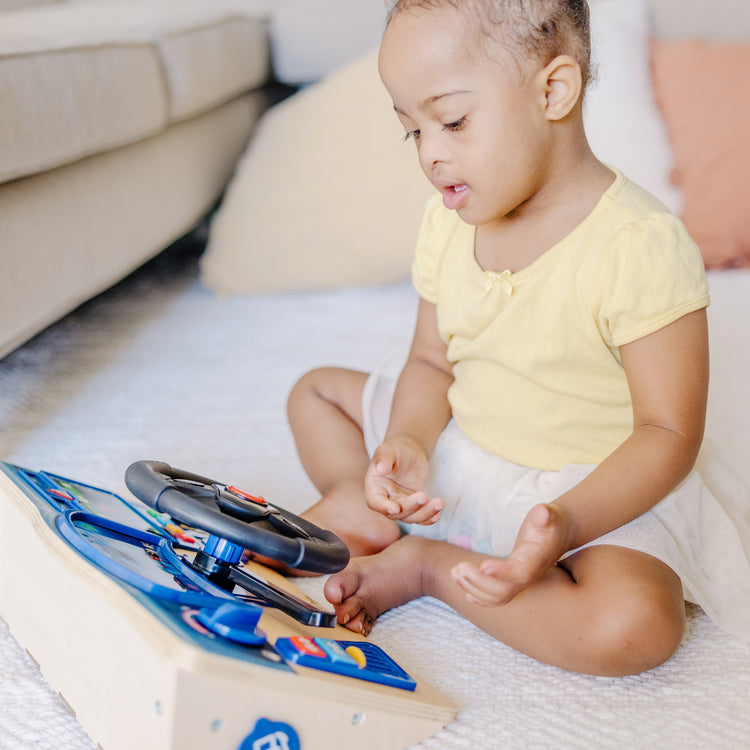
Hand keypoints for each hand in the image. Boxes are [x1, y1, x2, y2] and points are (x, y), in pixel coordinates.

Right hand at [364, 435, 444, 523]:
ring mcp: (399, 505)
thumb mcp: (387, 450)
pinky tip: (438, 515)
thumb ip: (383, 458)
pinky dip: (429, 518)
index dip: (385, 507)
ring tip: (439, 503)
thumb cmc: (394, 450)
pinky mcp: (413, 506)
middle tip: (424, 496)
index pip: (375, 502)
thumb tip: (381, 468)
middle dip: (411, 507)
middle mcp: (385, 500)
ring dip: (425, 513)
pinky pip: (420, 516)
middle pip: (396, 513)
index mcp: (374, 488)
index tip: (397, 508)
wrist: (408, 453)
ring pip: (410, 517)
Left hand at [450, 503, 572, 605]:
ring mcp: (519, 582)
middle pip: (503, 591)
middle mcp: (527, 576)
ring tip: (455, 572)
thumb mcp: (550, 514)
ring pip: (496, 597)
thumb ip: (545, 515)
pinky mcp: (511, 582)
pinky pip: (496, 597)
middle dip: (478, 582)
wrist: (558, 533)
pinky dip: (478, 596)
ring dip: (473, 588)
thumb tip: (542, 513)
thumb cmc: (550, 522)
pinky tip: (464, 588)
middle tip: (458, 567)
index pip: (519, 573)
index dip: (502, 573)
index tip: (483, 566)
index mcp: (535, 560)